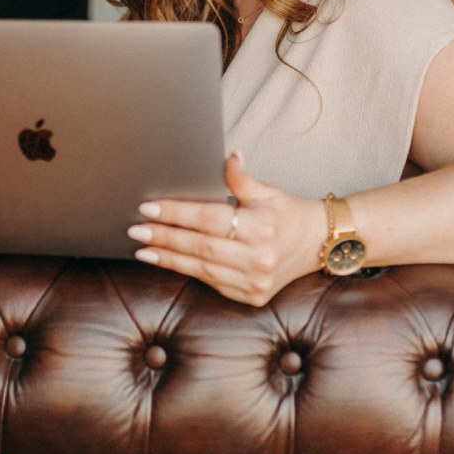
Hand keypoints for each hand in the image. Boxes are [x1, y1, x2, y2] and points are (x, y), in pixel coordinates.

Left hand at [128, 153, 325, 305]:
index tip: (149, 208)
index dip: (176, 214)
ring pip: (201, 269)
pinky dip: (188, 272)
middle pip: (199, 246)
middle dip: (164, 238)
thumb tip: (228, 157)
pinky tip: (169, 262)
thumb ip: (242, 179)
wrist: (318, 244)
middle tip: (135, 230)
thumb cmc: (289, 214)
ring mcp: (255, 281)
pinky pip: (212, 282)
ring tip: (143, 249)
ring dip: (168, 259)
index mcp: (260, 227)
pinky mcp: (252, 296)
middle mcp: (258, 257)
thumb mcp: (268, 191)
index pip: (208, 219)